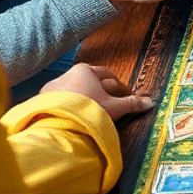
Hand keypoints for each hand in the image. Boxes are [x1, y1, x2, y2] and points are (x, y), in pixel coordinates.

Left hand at [41, 63, 155, 121]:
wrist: (62, 123)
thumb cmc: (91, 110)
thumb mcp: (114, 107)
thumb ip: (131, 103)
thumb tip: (149, 102)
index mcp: (85, 70)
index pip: (105, 74)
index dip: (115, 85)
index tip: (120, 94)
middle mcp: (67, 74)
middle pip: (88, 81)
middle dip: (99, 91)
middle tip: (109, 103)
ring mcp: (53, 87)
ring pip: (73, 91)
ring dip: (82, 99)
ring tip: (90, 112)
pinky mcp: (43, 100)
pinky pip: (60, 101)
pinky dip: (68, 107)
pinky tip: (74, 116)